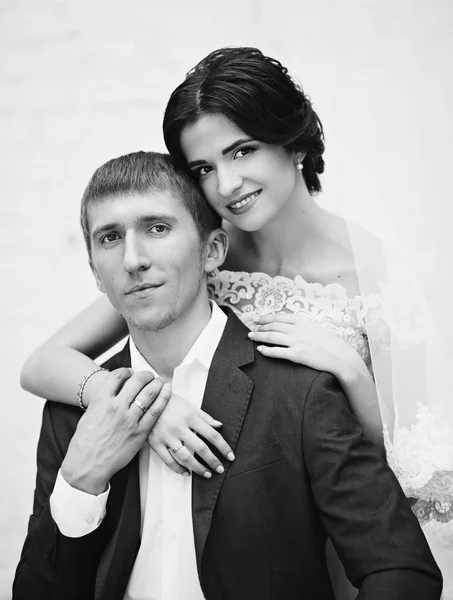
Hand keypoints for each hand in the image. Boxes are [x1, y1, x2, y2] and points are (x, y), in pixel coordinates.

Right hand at [61, 368, 170, 493]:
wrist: (87, 465)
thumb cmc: (85, 443)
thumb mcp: (89, 415)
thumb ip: (103, 401)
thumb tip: (113, 392)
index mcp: (101, 400)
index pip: (117, 376)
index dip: (126, 371)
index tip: (131, 372)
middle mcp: (116, 406)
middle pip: (136, 381)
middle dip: (145, 375)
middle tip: (149, 375)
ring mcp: (129, 419)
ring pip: (148, 393)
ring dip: (156, 383)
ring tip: (159, 381)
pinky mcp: (139, 432)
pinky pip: (155, 411)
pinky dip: (163, 398)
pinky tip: (167, 391)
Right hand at [147, 393, 234, 478]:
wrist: (145, 398)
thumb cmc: (168, 400)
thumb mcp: (188, 405)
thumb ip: (205, 416)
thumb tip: (220, 425)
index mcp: (190, 416)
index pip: (212, 434)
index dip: (223, 447)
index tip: (230, 456)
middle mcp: (179, 427)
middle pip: (201, 448)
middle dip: (213, 461)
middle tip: (220, 469)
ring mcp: (167, 436)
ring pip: (185, 457)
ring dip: (198, 468)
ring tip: (207, 474)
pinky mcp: (155, 443)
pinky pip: (168, 460)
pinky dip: (178, 469)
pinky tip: (186, 473)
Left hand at [248, 312, 359, 376]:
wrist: (342, 358)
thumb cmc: (332, 345)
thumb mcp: (317, 329)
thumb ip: (304, 327)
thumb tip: (292, 327)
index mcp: (304, 321)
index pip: (280, 317)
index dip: (266, 317)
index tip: (257, 318)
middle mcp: (298, 330)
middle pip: (274, 325)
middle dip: (260, 326)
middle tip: (251, 328)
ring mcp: (297, 342)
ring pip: (272, 336)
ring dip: (259, 336)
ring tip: (251, 337)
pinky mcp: (297, 355)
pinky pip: (277, 352)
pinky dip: (266, 350)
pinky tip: (260, 350)